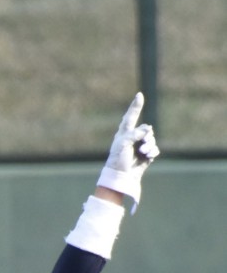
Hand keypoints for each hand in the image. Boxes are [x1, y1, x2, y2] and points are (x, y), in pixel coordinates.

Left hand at [97, 92, 159, 212]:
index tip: (139, 95)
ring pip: (152, 139)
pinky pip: (155, 149)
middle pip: (147, 129)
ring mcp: (140, 147)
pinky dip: (152, 152)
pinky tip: (147, 157)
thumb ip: (135, 133)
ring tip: (142, 153)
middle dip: (147, 136)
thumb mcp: (123, 143)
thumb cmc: (117, 160)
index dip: (136, 106)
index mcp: (124, 133)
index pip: (130, 116)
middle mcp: (133, 138)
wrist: (121, 178)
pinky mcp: (146, 156)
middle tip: (140, 145)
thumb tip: (148, 130)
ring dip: (149, 145)